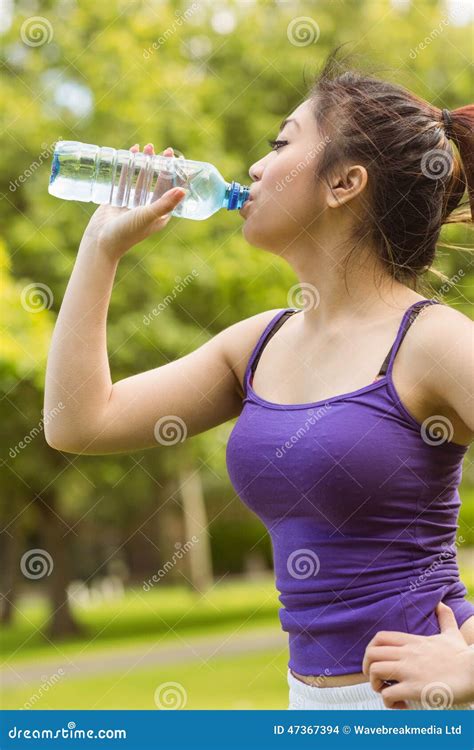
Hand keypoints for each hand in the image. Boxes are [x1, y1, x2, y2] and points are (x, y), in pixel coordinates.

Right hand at [81, 143, 185, 260]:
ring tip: (147, 147)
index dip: (177, 176)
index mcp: (160, 215)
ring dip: (145, 163)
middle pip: (158, 183)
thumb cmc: (127, 232)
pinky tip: (130, 154)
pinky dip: (128, 167)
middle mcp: (148, 209)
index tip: (180, 160)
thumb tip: (183, 190)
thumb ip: (165, 203)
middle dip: (161, 166)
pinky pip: (125, 180)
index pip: (172, 192)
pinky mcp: (118, 200)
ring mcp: (133, 205)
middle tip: (165, 150)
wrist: (100, 241)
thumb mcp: (148, 216)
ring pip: (142, 179)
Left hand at [362, 602, 473, 708]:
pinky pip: (388, 695)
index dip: (372, 651)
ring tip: (387, 693)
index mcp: (412, 642)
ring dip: (375, 685)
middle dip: (368, 668)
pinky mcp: (415, 688)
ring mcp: (409, 670)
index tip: (378, 663)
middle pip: (371, 653)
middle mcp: (407, 654)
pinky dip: (389, 703)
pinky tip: (401, 706)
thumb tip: (442, 604)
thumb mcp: (451, 633)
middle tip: (378, 680)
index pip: (380, 638)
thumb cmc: (463, 656)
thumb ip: (445, 618)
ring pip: (375, 671)